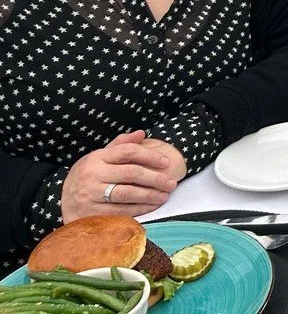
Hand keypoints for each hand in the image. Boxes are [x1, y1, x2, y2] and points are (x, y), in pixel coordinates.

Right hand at [60, 130, 180, 221]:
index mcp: (97, 158)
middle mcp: (93, 175)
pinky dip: (138, 209)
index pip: (128, 152)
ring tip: (164, 196)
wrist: (59, 201)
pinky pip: (119, 211)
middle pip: (131, 173)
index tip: (166, 162)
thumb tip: (141, 133)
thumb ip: (120, 145)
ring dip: (149, 195)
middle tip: (171, 183)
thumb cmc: (86, 176)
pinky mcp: (90, 213)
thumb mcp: (98, 157)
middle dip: (155, 178)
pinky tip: (150, 207)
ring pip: (127, 194)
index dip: (150, 156)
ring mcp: (90, 195)